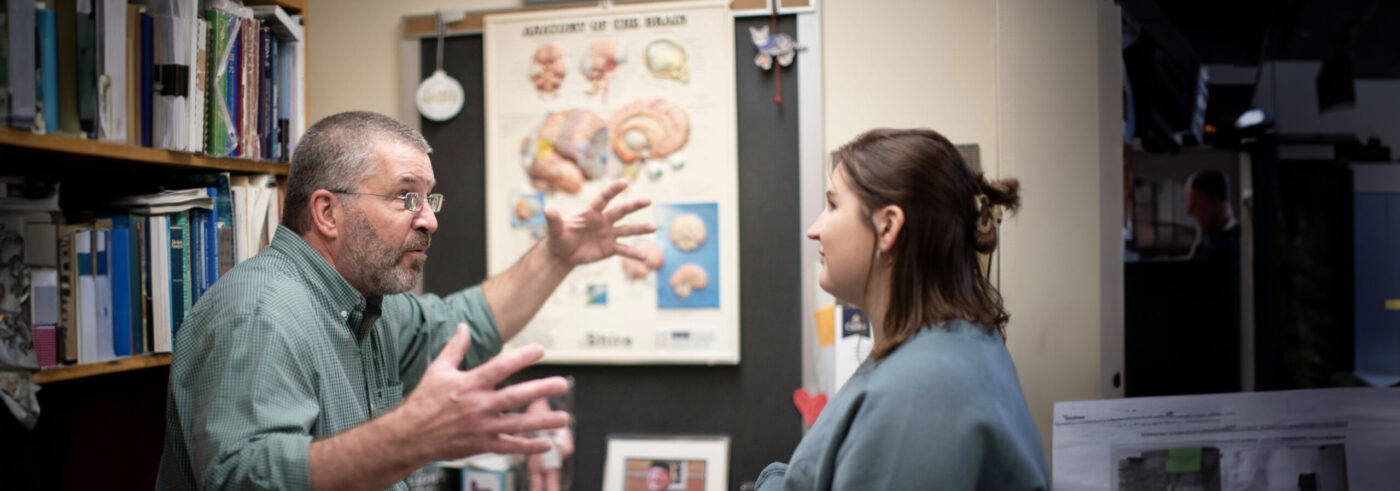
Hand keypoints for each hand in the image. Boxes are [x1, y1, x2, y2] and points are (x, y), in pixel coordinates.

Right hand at [400, 323, 569, 459]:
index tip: (540, 350)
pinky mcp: (482, 444)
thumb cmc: (424, 401)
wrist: (410, 436)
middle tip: (563, 384)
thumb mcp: (437, 370)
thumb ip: (455, 348)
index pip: (499, 367)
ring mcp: (482, 427)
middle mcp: (478, 406)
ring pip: (518, 424)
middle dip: (541, 390)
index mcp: (469, 385)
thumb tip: (463, 326)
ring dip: (543, 421)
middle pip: (515, 397)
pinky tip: (547, 444)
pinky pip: (509, 446)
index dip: (521, 358)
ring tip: (564, 418)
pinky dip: (529, 447)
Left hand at [544, 179, 654, 264]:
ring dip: (640, 229)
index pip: (603, 199)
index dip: (613, 190)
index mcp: (590, 212)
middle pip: (620, 211)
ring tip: (654, 227)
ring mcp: (608, 234)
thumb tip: (547, 209)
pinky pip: (623, 250)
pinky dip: (633, 254)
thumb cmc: (558, 237)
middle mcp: (603, 221)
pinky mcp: (609, 248)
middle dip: (634, 206)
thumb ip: (554, 219)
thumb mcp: (555, 229)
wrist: (562, 253)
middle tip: (648, 200)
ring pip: (627, 230)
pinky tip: (645, 258)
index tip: (624, 182)